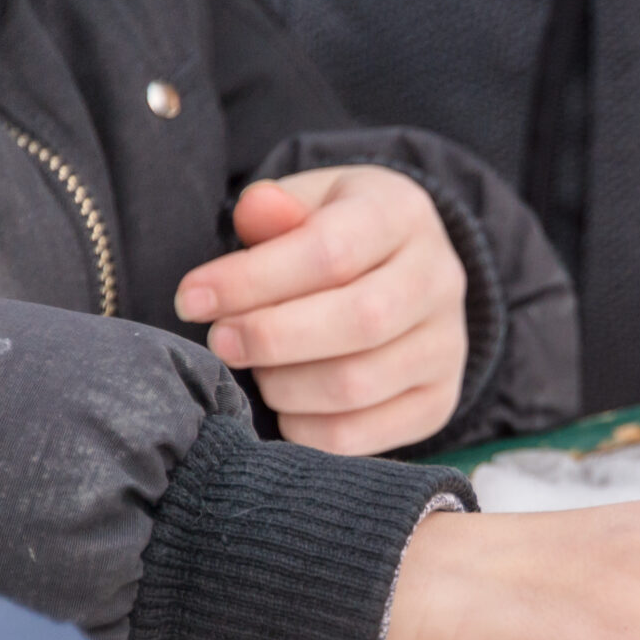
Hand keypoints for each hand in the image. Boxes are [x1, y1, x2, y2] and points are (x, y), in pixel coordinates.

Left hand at [174, 166, 467, 455]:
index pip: (331, 253)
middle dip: (271, 337)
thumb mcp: (307, 203)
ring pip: (358, 384)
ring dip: (285, 385)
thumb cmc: (335, 235)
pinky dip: (307, 429)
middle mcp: (440, 282)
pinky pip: (364, 436)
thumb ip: (276, 210)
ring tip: (257, 370)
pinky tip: (285, 406)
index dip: (253, 281)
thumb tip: (258, 213)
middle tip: (220, 342)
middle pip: (359, 322)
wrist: (404, 274)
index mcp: (403, 216)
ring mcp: (448, 349)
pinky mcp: (437, 403)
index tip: (191, 299)